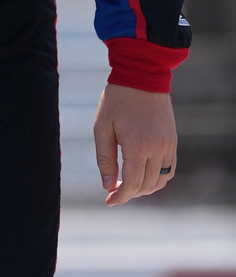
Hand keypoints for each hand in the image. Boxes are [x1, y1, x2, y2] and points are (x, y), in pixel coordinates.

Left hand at [93, 83, 176, 205]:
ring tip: (127, 184)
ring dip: (145, 188)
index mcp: (137, 146)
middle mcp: (157, 149)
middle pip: (146, 186)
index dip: (120, 196)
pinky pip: (170, 169)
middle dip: (130, 193)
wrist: (142, 76)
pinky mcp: (173, 141)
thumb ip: (105, 158)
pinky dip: (158, 178)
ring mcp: (168, 145)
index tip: (109, 201)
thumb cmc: (117, 100)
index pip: (132, 184)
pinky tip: (143, 175)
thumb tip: (108, 186)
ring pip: (161, 181)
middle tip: (114, 190)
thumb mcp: (102, 126)